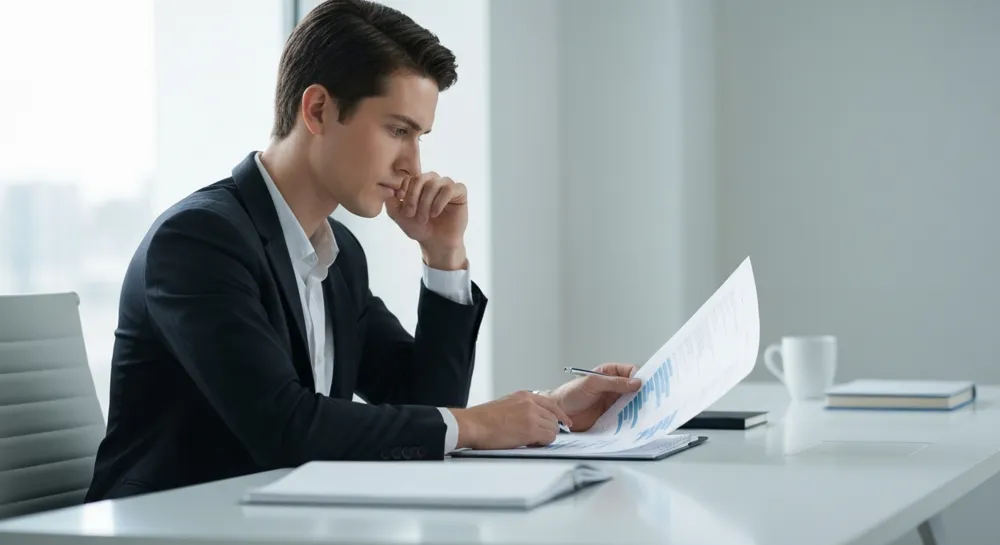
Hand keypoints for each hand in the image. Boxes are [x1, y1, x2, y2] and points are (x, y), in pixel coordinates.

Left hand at [385, 172, 467, 269]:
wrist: (436, 242)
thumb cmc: (420, 228)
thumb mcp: (400, 216)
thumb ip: (391, 203)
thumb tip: (391, 191)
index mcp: (419, 183)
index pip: (409, 178)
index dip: (404, 191)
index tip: (401, 205)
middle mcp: (433, 181)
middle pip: (420, 179)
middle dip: (413, 198)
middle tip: (410, 215)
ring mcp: (447, 185)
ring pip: (433, 184)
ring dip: (425, 203)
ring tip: (423, 218)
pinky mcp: (460, 192)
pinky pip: (449, 189)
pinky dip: (439, 201)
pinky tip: (435, 213)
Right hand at [450, 391, 572, 449]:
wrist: (473, 424)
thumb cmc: (483, 419)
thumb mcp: (506, 404)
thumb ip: (522, 408)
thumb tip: (533, 420)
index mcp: (524, 395)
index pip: (551, 404)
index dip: (560, 416)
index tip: (565, 423)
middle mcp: (530, 403)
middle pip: (554, 418)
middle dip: (549, 429)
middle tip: (539, 438)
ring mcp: (531, 415)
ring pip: (553, 428)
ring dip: (545, 437)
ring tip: (530, 441)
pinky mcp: (530, 429)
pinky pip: (548, 438)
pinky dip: (543, 443)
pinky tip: (531, 444)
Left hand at [545, 363, 640, 431]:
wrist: (559, 413)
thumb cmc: (570, 393)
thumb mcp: (592, 383)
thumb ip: (614, 382)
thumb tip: (635, 382)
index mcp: (609, 373)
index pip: (630, 372)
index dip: (639, 377)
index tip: (644, 385)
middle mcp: (613, 387)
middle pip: (634, 388)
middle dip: (642, 393)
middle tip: (649, 400)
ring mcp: (613, 402)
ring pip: (632, 403)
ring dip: (638, 406)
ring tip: (644, 411)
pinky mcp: (611, 416)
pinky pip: (625, 416)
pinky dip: (631, 418)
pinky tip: (634, 420)